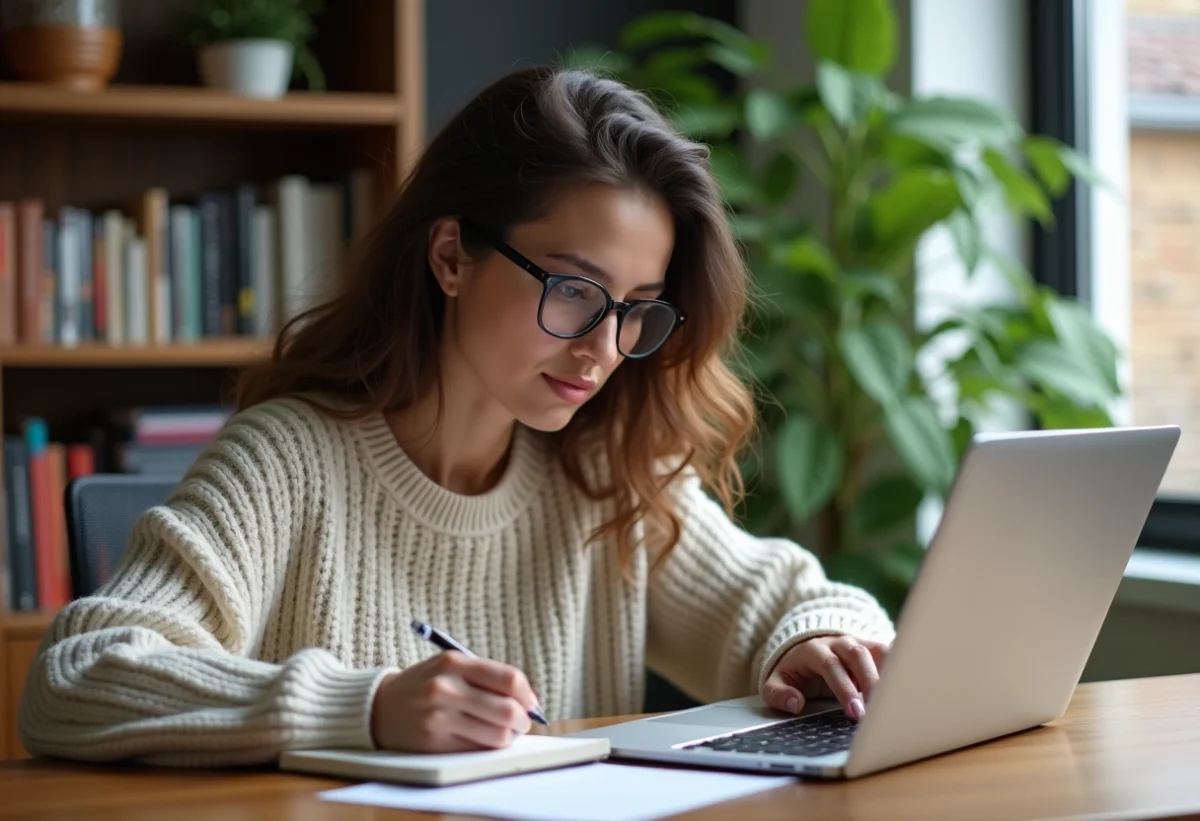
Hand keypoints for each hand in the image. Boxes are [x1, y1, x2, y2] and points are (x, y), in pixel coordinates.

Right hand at [370, 652, 538, 752]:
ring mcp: (438, 718)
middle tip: (523, 722)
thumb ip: (486, 676)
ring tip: (504, 732)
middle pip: (507, 710)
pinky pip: (477, 750)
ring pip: (497, 735)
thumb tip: (529, 701)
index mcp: (453, 662)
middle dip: (524, 720)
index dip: (528, 694)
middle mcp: (445, 689)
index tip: (531, 702)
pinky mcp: (433, 743)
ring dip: (509, 737)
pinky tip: (482, 739)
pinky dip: (487, 747)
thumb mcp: (449, 666)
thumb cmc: (425, 684)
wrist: (378, 707)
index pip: (508, 679)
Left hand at [762, 635, 889, 720]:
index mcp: (814, 649)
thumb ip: (778, 694)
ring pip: (878, 650)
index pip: (830, 665)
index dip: (844, 688)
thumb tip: (795, 704)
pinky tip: (911, 681)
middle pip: (857, 656)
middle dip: (869, 684)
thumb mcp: (776, 681)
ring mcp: (858, 642)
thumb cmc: (795, 670)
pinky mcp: (872, 647)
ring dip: (888, 673)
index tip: (854, 712)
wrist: (805, 648)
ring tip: (895, 701)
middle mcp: (838, 642)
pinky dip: (901, 663)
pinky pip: (890, 650)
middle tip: (875, 712)